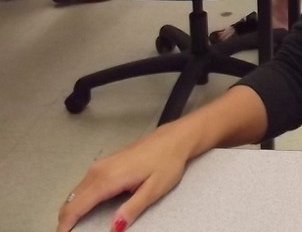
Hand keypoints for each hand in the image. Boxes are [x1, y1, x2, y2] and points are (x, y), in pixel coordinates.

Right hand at [56, 127, 191, 231]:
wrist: (175, 138)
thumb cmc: (168, 160)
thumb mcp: (154, 189)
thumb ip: (132, 209)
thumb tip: (114, 227)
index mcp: (108, 178)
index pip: (76, 207)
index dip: (65, 225)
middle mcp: (99, 170)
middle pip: (71, 200)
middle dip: (66, 220)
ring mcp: (101, 164)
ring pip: (75, 192)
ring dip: (72, 210)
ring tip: (75, 226)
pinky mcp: (106, 163)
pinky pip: (84, 185)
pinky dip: (80, 199)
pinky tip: (86, 208)